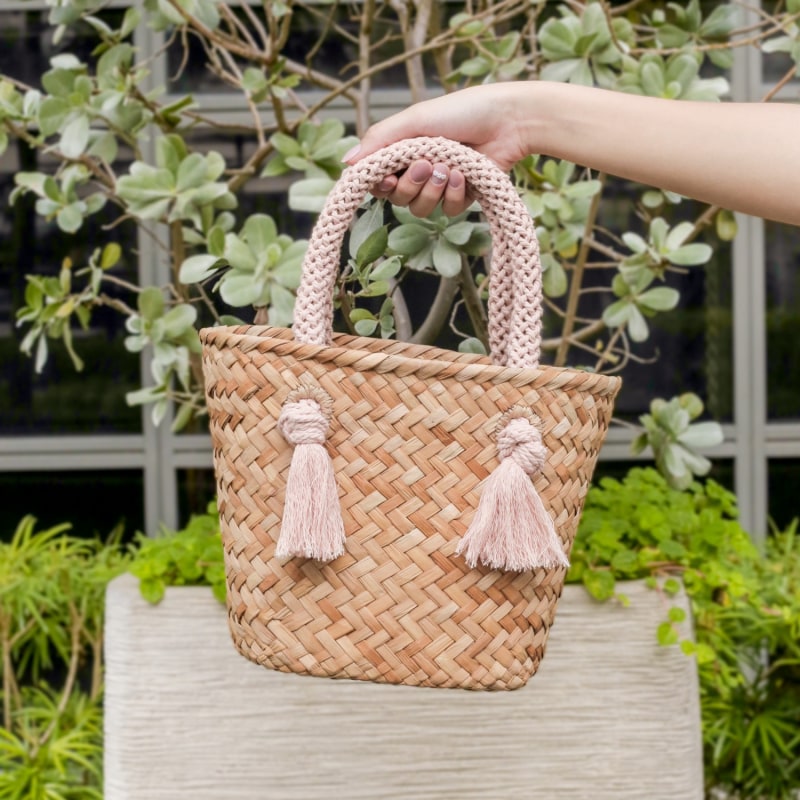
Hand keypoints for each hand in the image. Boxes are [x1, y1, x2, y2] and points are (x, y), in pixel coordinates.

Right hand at [343, 84, 531, 216]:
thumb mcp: (414, 120)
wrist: (508, 121)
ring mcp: (440, 187)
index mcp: (403, 152)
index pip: (378, 182)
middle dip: (412, 185)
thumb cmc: (461, 112)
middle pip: (399, 200)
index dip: (381, 186)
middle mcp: (418, 171)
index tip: (388, 179)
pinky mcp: (463, 197)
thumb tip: (345, 163)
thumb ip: (379, 141)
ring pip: (422, 210)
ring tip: (451, 168)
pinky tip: (466, 175)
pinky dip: (456, 194)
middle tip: (427, 164)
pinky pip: (449, 211)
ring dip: (434, 190)